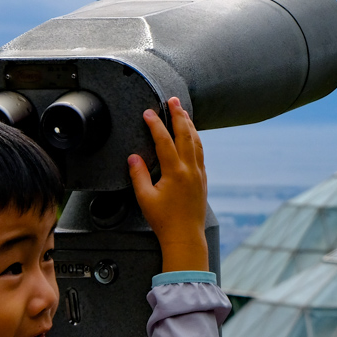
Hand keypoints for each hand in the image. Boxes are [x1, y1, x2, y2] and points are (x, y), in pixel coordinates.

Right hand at [129, 97, 208, 272]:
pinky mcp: (202, 179)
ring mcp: (199, 174)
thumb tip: (133, 158)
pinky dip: (196, 139)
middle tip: (173, 100)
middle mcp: (190, 170)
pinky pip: (200, 153)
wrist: (185, 236)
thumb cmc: (164, 220)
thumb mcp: (145, 198)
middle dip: (179, 115)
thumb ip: (138, 175)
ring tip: (183, 112)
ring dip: (190, 125)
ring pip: (197, 142)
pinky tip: (192, 136)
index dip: (156, 124)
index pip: (164, 141)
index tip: (148, 113)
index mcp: (175, 172)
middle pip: (186, 135)